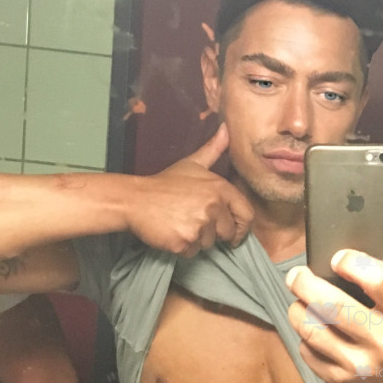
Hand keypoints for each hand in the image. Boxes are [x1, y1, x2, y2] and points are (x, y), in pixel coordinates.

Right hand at [125, 125, 254, 256]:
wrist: (135, 199)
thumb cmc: (165, 183)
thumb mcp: (192, 164)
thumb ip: (213, 150)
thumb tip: (227, 129)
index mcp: (219, 189)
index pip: (247, 214)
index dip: (242, 226)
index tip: (234, 232)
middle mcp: (213, 206)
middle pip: (227, 232)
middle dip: (215, 233)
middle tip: (196, 223)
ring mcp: (199, 225)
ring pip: (209, 244)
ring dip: (197, 240)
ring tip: (181, 224)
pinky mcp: (184, 241)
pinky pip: (193, 253)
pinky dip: (184, 248)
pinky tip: (173, 232)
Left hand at [285, 250, 382, 382]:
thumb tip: (343, 265)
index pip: (378, 278)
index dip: (352, 262)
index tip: (338, 258)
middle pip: (332, 304)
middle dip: (305, 283)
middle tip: (296, 274)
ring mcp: (360, 365)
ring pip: (311, 327)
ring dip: (298, 309)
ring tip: (300, 301)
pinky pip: (308, 350)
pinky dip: (307, 336)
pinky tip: (314, 331)